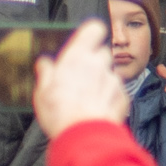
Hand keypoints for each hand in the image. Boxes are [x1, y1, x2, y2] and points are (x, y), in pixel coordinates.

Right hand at [29, 22, 121, 137]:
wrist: (84, 137)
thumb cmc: (61, 113)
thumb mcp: (42, 91)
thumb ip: (46, 72)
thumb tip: (45, 63)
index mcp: (78, 57)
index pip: (94, 28)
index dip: (91, 32)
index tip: (86, 40)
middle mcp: (99, 64)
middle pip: (102, 53)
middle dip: (94, 62)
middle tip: (81, 76)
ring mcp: (113, 80)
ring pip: (110, 74)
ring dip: (102, 82)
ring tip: (88, 99)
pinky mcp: (123, 96)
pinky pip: (117, 91)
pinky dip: (110, 97)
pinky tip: (97, 109)